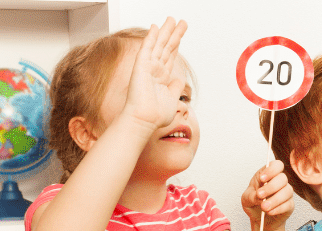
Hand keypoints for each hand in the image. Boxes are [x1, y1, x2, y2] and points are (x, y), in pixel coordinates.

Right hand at [121, 17, 186, 131]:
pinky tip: (155, 27)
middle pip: (166, 47)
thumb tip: (179, 80)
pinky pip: (147, 49)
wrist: (144, 120)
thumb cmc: (155, 115)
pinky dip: (151, 38)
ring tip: (172, 19)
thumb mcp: (171, 99)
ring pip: (158, 45)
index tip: (180, 34)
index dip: (176, 44)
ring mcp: (147, 67)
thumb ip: (175, 88)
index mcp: (161, 77)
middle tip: (181, 21)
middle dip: (174, 34)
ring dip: (165, 31)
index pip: (170, 56)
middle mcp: (154, 70)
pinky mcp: (140, 67)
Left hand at [242, 160, 293, 230]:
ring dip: (274, 199)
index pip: (276, 165)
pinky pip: (288, 204)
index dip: (271, 170)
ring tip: (263, 207)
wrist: (260, 219)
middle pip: (283, 178)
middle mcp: (279, 182)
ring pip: (287, 191)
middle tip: (260, 195)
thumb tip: (259, 196)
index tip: (262, 179)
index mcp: (268, 175)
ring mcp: (286, 193)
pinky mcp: (290, 205)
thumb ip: (251, 196)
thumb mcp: (246, 198)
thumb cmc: (253, 204)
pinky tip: (269, 212)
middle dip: (271, 187)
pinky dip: (278, 208)